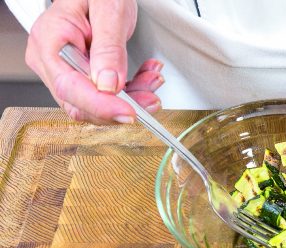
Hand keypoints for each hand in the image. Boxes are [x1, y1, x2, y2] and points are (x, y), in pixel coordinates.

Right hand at [25, 0, 163, 124]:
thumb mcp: (108, 12)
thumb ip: (108, 48)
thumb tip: (108, 85)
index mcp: (49, 42)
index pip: (69, 87)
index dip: (100, 106)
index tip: (128, 112)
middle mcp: (51, 61)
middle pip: (81, 104)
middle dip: (119, 106)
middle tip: (150, 98)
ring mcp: (66, 70)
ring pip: (97, 104)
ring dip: (131, 99)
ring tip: (152, 81)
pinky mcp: (83, 76)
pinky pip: (106, 96)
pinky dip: (131, 92)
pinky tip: (146, 78)